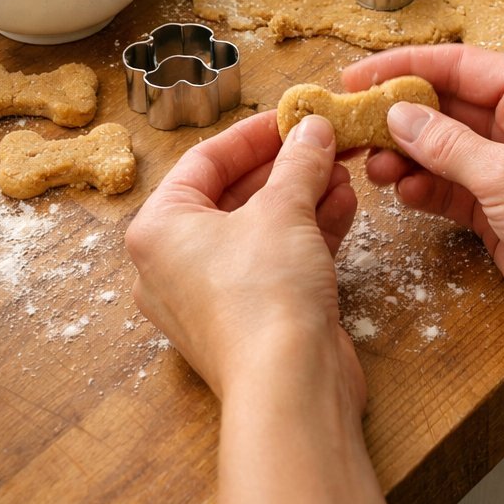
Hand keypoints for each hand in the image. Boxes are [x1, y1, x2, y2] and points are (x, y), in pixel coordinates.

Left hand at [125, 110, 361, 407]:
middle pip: (234, 194)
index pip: (204, 161)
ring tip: (342, 169)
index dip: (253, 133)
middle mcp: (176, 264)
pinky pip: (276, 260)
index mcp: (159, 230)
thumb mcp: (283, 209)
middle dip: (286, 166)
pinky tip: (343, 205)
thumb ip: (298, 161)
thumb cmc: (264, 296)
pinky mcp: (252, 318)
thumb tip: (313, 128)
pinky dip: (308, 232)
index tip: (292, 115)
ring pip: (261, 228)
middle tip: (324, 140)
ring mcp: (214, 295)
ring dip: (303, 196)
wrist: (290, 388)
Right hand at [345, 44, 503, 358]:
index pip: (464, 66)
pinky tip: (400, 192)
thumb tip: (398, 115)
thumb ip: (447, 144)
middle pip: (451, 107)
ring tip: (371, 165)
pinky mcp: (501, 212)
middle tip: (352, 123)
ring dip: (408, 156)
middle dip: (402, 115)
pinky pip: (452, 189)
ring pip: (446, 150)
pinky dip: (424, 189)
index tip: (359, 76)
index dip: (409, 67)